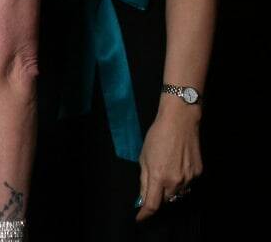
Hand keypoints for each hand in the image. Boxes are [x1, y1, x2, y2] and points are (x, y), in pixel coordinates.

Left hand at [136, 101, 202, 220]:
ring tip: (166, 170)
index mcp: (158, 176)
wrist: (180, 122)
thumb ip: (144, 180)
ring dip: (170, 189)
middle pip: (165, 199)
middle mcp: (176, 181)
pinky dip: (181, 180)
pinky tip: (177, 166)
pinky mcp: (198, 173)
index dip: (145, 214)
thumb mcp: (144, 157)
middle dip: (158, 196)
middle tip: (153, 184)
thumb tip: (143, 197)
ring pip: (178, 193)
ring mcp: (189, 178)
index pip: (152, 204)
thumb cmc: (157, 136)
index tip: (140, 218)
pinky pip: (188, 184)